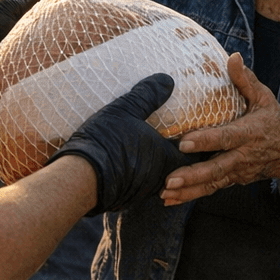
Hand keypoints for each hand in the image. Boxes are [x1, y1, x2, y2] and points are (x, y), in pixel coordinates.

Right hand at [50, 74, 195, 214]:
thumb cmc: (106, 143)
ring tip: (157, 152)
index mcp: (168, 159)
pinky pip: (140, 187)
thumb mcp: (126, 110)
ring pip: (161, 181)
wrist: (78, 180)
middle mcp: (161, 180)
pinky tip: (134, 165)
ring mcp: (142, 193)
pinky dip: (143, 176)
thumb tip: (167, 80)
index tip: (202, 132)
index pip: (197, 154)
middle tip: (182, 142)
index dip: (201, 143)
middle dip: (183, 157)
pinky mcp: (124, 199)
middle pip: (182, 170)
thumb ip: (148, 95)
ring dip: (162, 168)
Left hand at [161, 54, 279, 205]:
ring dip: (188, 190)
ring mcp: (238, 171)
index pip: (226, 138)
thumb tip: (233, 57)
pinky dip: (190, 196)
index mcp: (249, 133)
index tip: (184, 143)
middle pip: (217, 168)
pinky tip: (169, 201)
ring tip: (165, 194)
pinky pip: (210, 190)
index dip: (206, 141)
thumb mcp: (264, 97)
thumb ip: (246, 80)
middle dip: (193, 175)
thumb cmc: (273, 119)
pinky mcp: (232, 180)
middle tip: (170, 179)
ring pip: (212, 183)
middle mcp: (243, 156)